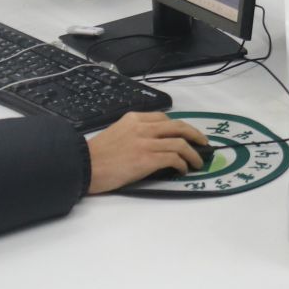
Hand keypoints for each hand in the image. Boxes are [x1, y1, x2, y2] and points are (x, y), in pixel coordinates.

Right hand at [85, 112, 209, 193]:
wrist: (84, 166)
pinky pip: (174, 158)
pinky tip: (183, 170)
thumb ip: (135, 133)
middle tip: (204, 144)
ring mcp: (146, 142)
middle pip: (178, 126)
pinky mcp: (147, 159)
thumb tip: (154, 144)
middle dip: (195, 135)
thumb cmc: (97, 155)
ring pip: (180, 142)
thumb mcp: (117, 133)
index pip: (164, 119)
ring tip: (198, 162)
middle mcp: (142, 127)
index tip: (187, 135)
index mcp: (134, 118)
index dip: (180, 128)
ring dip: (193, 153)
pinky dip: (182, 164)